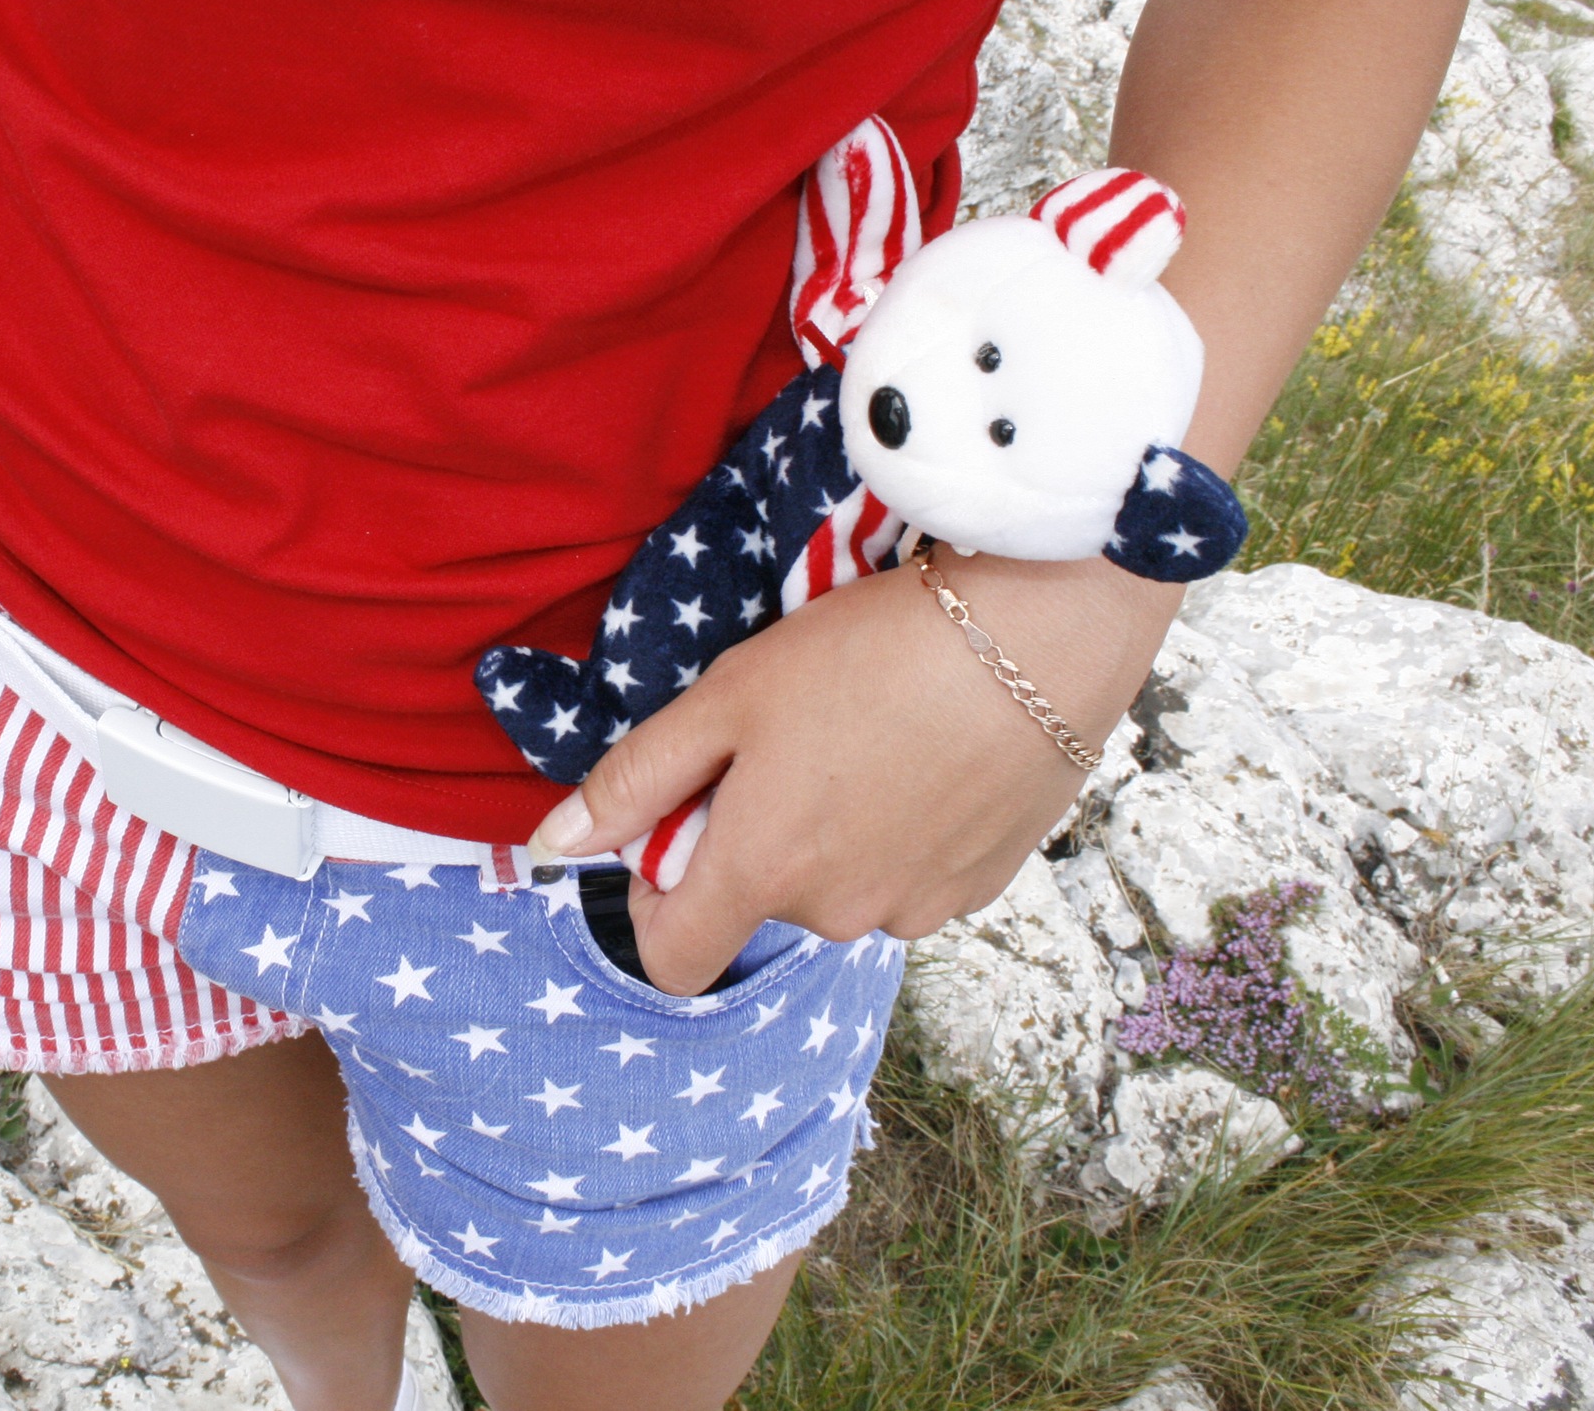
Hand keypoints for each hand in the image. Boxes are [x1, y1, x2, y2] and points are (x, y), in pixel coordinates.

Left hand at [529, 551, 1181, 994]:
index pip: (674, 960)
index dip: (657, 901)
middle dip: (755, 839)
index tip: (677, 828)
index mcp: (763, 872)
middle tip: (787, 738)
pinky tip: (924, 754)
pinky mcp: (982, 887)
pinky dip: (901, 832)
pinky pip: (908, 878)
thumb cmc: (868, 652)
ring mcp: (916, 909)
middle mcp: (838, 915)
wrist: (1038, 632)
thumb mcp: (728, 697)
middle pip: (761, 905)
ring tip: (867, 735)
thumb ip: (636, 780)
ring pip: (838, 889)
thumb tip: (555, 845)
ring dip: (832, 835)